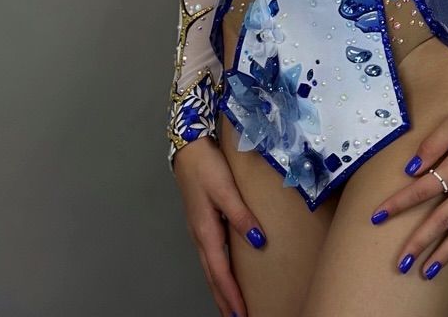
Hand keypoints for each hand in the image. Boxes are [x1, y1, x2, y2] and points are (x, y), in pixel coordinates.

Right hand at [172, 136, 266, 316]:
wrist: (189, 147)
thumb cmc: (207, 167)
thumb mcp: (226, 190)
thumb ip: (242, 216)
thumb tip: (259, 242)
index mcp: (206, 231)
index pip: (220, 272)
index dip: (231, 294)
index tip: (241, 313)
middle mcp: (200, 235)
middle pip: (212, 275)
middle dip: (223, 299)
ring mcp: (199, 229)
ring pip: (210, 267)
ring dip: (220, 287)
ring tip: (230, 304)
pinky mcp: (202, 221)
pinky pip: (210, 255)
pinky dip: (217, 271)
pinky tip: (223, 271)